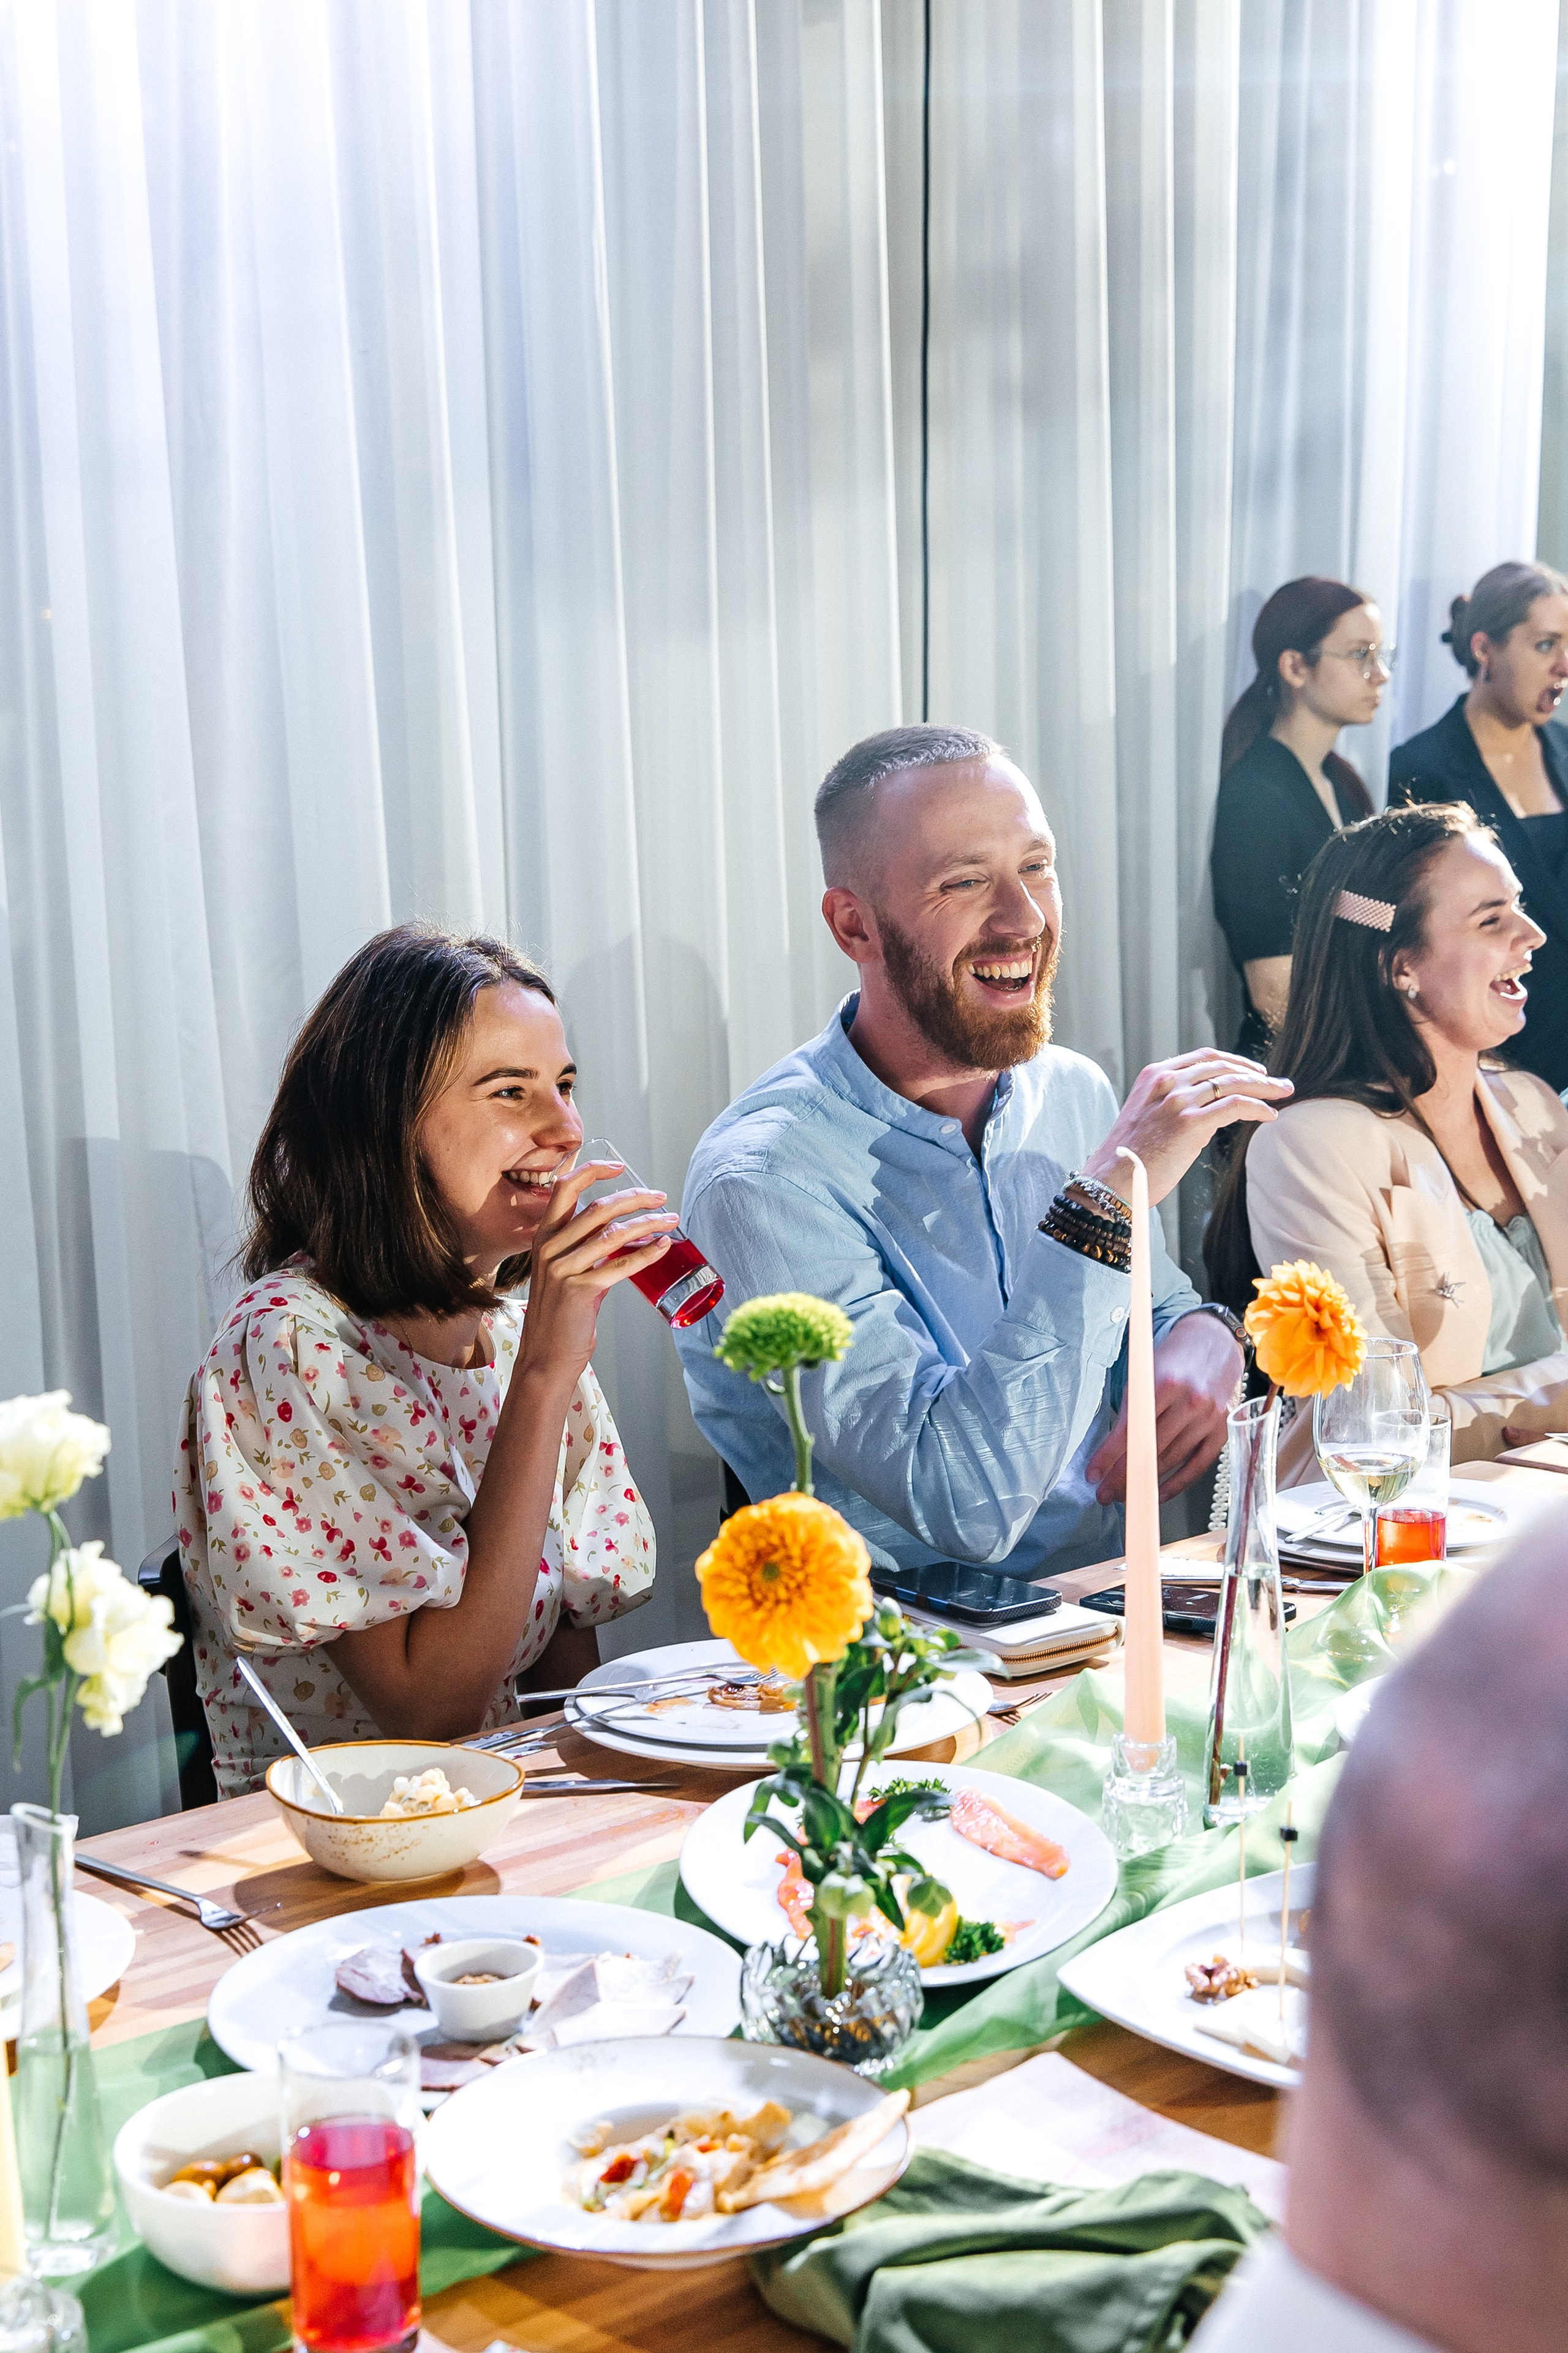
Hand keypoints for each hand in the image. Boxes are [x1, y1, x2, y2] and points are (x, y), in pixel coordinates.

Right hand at [515, 1161, 678, 1388]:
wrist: (545, 1356)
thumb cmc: (560, 1316)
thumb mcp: (566, 1272)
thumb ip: (587, 1250)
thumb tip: (623, 1236)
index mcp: (544, 1237)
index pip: (565, 1187)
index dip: (593, 1170)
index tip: (620, 1166)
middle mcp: (549, 1248)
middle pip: (598, 1207)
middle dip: (635, 1197)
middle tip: (661, 1197)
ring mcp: (562, 1269)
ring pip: (613, 1233)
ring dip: (648, 1223)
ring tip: (671, 1220)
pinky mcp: (579, 1291)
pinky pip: (620, 1265)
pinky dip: (646, 1253)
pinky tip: (663, 1247)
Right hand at [1081, 1050, 1291, 1205]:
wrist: (1110, 1182)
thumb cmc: (1129, 1159)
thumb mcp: (1147, 1118)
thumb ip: (1173, 1105)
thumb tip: (1211, 1112)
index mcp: (1154, 1075)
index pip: (1204, 1057)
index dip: (1235, 1061)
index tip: (1255, 1070)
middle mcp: (1167, 1082)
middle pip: (1223, 1067)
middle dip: (1257, 1073)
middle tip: (1279, 1083)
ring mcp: (1178, 1100)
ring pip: (1234, 1083)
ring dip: (1265, 1087)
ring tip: (1284, 1094)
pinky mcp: (1190, 1123)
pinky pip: (1235, 1105)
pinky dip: (1257, 1108)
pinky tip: (1269, 1116)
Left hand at [1086, 1312, 1241, 1503]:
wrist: (1212, 1346)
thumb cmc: (1171, 1362)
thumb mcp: (1145, 1374)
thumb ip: (1132, 1408)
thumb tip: (1109, 1452)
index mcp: (1166, 1383)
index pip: (1132, 1429)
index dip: (1109, 1455)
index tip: (1093, 1474)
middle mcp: (1190, 1401)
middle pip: (1150, 1449)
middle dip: (1122, 1476)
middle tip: (1103, 1494)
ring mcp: (1209, 1418)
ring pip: (1171, 1460)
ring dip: (1145, 1483)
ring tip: (1123, 1495)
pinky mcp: (1221, 1431)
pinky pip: (1197, 1466)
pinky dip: (1176, 1484)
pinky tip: (1156, 1494)